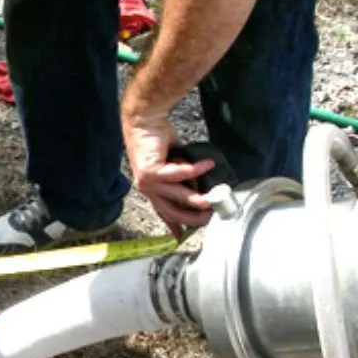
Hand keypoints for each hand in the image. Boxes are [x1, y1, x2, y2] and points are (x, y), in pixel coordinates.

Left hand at [123, 116, 214, 236]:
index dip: (173, 225)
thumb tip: (200, 183)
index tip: (182, 236)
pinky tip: (209, 164)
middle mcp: (147, 189)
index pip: (163, 212)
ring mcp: (147, 182)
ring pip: (177, 197)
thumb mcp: (172, 162)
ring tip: (213, 197)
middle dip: (192, 217)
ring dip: (197, 198)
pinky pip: (179, 174)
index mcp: (151, 188)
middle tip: (210, 215)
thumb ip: (182, 175)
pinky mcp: (151, 171)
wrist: (144, 121)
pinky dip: (196, 170)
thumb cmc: (157, 138)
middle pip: (172, 211)